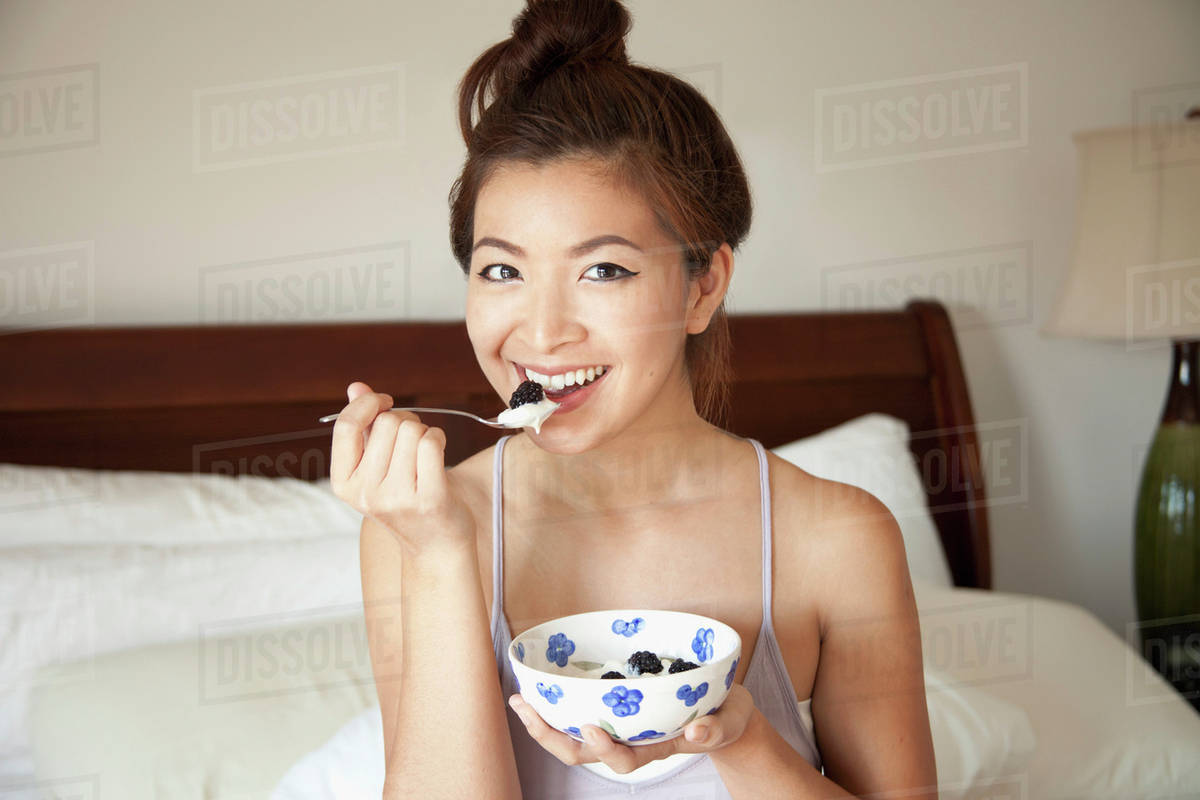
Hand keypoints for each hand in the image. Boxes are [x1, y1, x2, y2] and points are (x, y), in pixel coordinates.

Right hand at [329, 380, 473, 550]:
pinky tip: (439, 454)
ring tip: (425, 454)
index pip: (346, 426)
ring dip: (424, 432)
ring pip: (412, 430)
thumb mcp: (376, 466)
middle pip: (387, 423)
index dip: (368, 403)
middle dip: (404, 421)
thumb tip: (356, 387)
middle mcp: (366, 494)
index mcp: (345, 484)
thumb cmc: (406, 498)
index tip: (385, 402)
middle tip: (412, 440)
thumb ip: (365, 427)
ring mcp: (397, 498)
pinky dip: (439, 438)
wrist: (436, 546)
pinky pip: (432, 442)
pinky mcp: (429, 498)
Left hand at [507, 683, 755, 774]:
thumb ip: (716, 729)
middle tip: (528, 710)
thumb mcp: (729, 722)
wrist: (727, 710)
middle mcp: (633, 740)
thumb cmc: (726, 716)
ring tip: (520, 700)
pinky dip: (559, 703)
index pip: (625, 759)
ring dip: (546, 722)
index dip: (604, 749)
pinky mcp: (620, 705)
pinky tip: (540, 687)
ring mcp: (624, 725)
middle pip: (586, 753)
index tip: (591, 727)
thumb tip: (695, 733)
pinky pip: (584, 710)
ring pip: (576, 736)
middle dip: (553, 737)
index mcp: (657, 747)